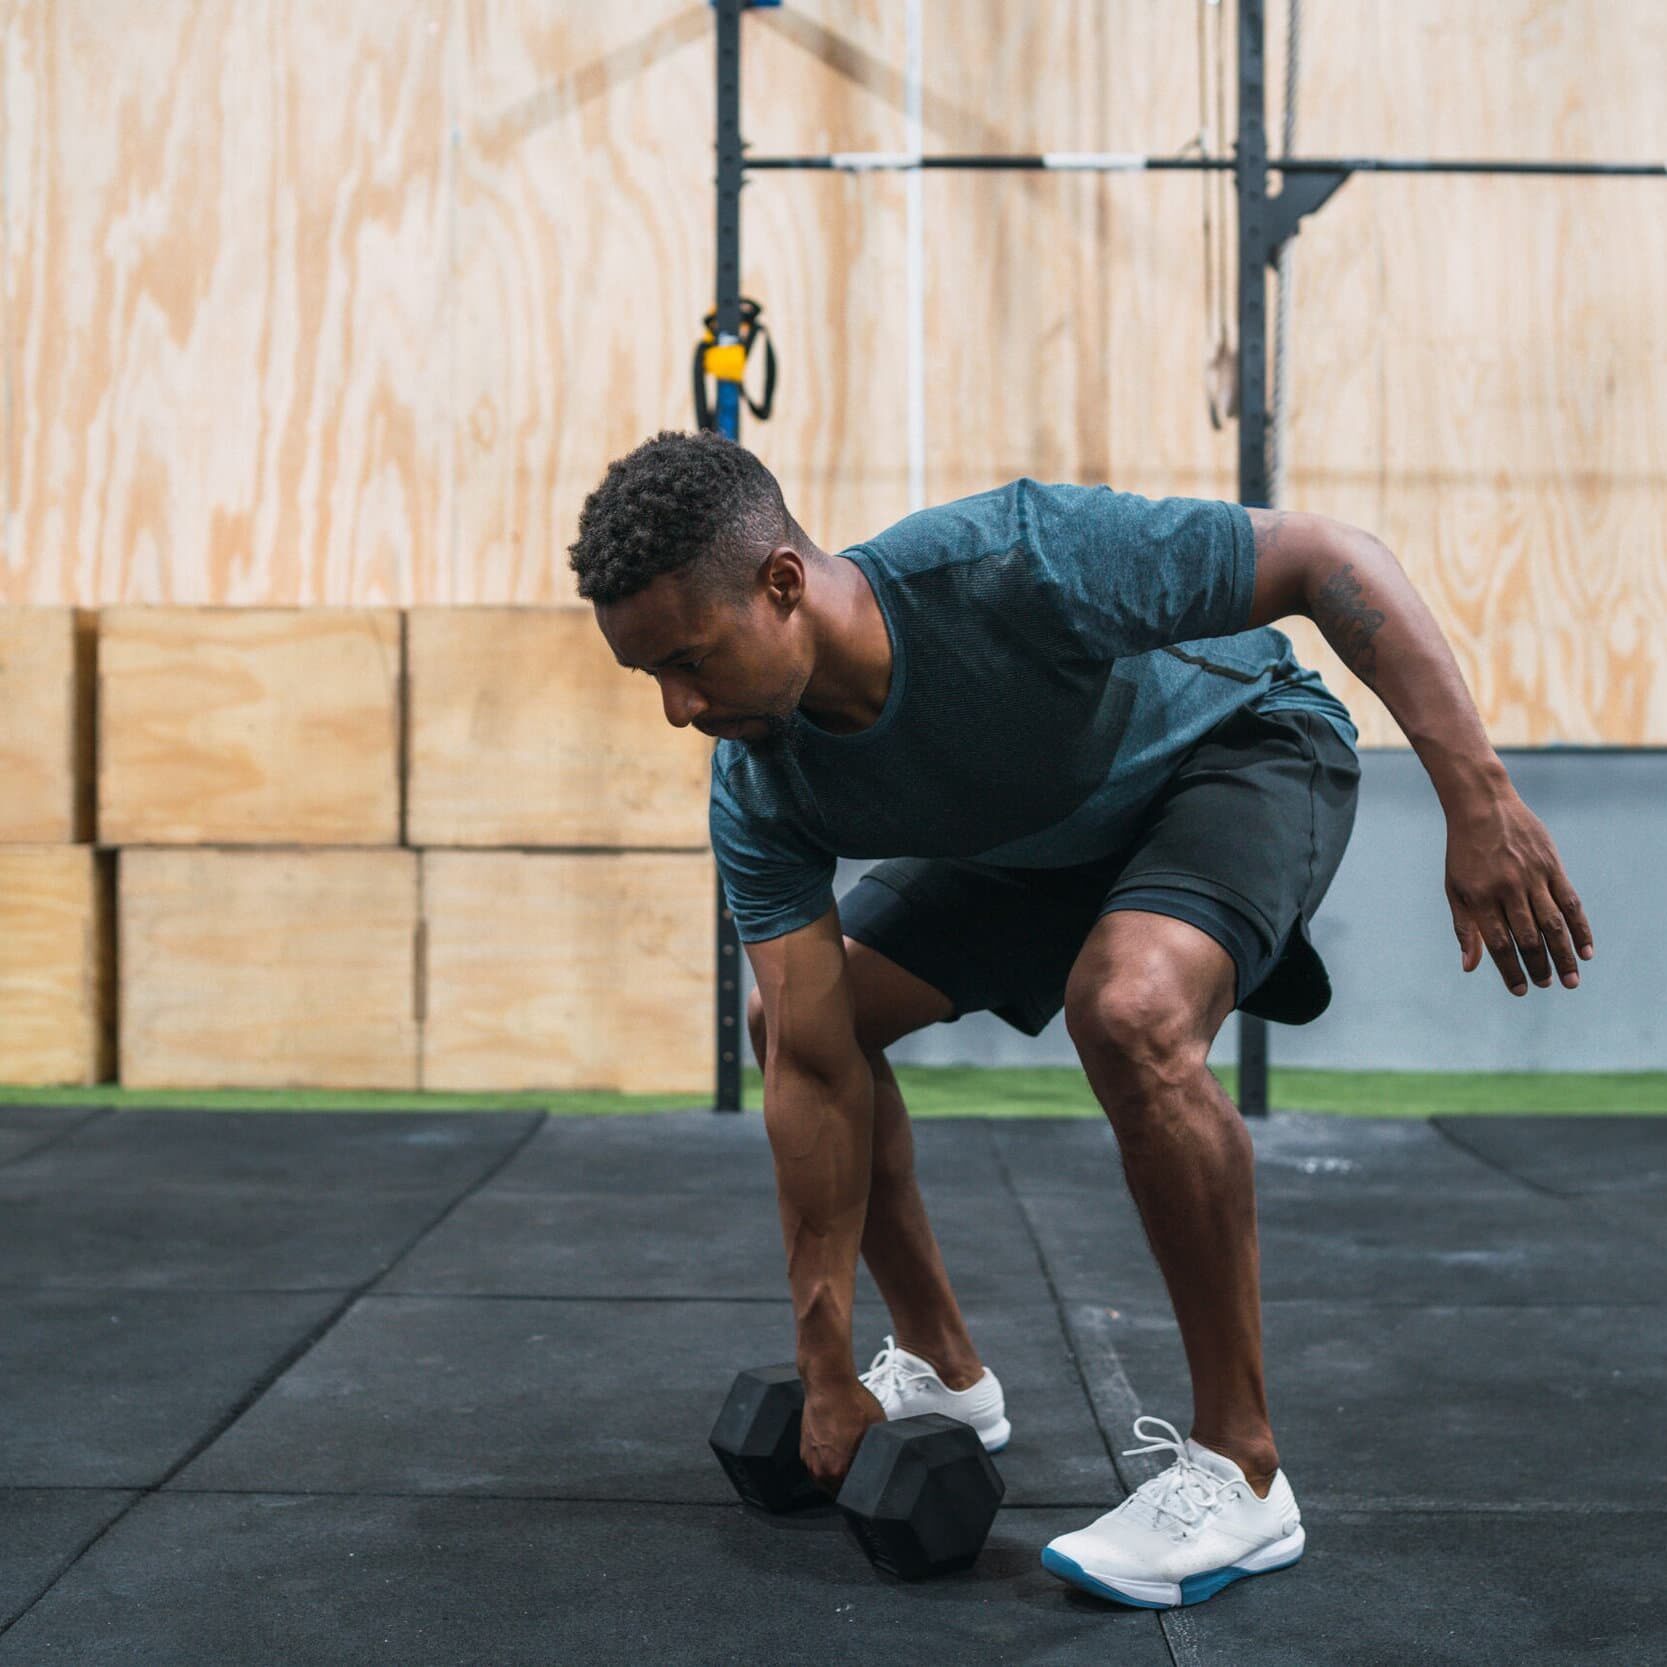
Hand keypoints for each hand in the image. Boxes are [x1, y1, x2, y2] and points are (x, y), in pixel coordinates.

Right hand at [800, 1376, 887, 1496]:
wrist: (828, 1383)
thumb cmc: (852, 1403)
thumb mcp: (878, 1429)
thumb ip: (880, 1454)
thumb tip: (889, 1466)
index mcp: (839, 1471)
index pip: (855, 1496)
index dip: (866, 1492)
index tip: (872, 1488)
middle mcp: (821, 1471)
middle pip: (839, 1490)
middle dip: (851, 1485)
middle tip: (864, 1474)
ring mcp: (810, 1461)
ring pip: (827, 1479)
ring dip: (838, 1474)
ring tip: (850, 1458)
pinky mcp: (803, 1450)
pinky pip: (818, 1465)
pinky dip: (827, 1461)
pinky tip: (838, 1448)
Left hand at [1444, 786, 1593, 995]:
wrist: (1482, 806)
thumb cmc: (1465, 853)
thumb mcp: (1455, 889)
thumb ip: (1465, 928)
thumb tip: (1470, 967)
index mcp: (1479, 897)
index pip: (1498, 943)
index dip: (1510, 970)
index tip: (1520, 990)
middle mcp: (1507, 889)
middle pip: (1528, 937)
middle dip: (1539, 966)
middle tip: (1549, 985)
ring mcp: (1532, 877)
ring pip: (1552, 924)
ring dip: (1564, 955)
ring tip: (1571, 979)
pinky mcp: (1552, 866)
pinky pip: (1570, 902)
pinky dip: (1580, 928)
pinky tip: (1586, 950)